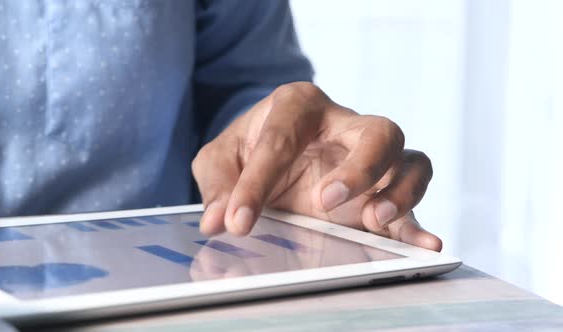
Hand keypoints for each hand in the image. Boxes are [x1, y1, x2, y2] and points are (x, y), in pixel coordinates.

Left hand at [192, 82, 441, 250]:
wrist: (272, 154)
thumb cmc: (248, 148)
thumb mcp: (221, 159)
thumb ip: (219, 183)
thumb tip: (218, 222)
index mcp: (298, 105)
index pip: (281, 140)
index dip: (255, 184)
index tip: (237, 222)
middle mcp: (343, 124)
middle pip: (377, 132)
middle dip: (359, 167)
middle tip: (325, 201)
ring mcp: (370, 156)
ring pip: (408, 159)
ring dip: (399, 191)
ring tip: (372, 220)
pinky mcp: (382, 189)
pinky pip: (412, 202)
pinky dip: (418, 224)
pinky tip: (425, 246)